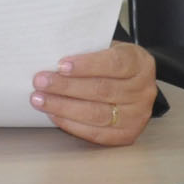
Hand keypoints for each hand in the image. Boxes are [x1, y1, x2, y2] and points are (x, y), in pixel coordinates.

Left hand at [31, 42, 157, 146]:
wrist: (133, 85)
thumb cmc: (113, 64)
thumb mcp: (108, 49)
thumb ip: (88, 51)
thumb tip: (51, 59)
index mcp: (140, 64)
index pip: (114, 64)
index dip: (87, 65)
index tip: (60, 65)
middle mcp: (143, 91)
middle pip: (102, 90)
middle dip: (66, 87)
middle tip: (40, 82)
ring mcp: (138, 116)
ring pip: (97, 114)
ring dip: (64, 107)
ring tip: (40, 100)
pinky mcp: (128, 135)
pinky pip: (96, 133)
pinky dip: (72, 124)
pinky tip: (54, 115)